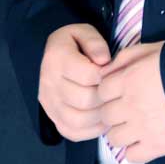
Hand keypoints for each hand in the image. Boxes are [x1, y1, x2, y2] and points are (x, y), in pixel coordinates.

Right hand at [38, 23, 111, 141]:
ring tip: (111, 105)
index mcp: (57, 58)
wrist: (55, 54)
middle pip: (85, 100)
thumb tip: (105, 61)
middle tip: (115, 91)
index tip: (113, 72)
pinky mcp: (53, 117)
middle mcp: (49, 83)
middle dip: (105, 97)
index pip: (88, 76)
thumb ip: (95, 42)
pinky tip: (102, 118)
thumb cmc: (75, 42)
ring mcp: (49, 104)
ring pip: (79, 120)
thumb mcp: (84, 31)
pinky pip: (72, 132)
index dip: (106, 76)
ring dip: (100, 116)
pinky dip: (91, 130)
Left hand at [98, 41, 164, 163]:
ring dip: (122, 131)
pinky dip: (135, 149)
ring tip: (136, 124)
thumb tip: (107, 70)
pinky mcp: (157, 146)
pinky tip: (145, 138)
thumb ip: (128, 56)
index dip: (109, 90)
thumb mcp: (155, 48)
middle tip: (128, 107)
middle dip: (114, 110)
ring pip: (114, 137)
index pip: (101, 90)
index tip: (119, 90)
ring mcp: (143, 128)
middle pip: (105, 114)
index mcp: (130, 79)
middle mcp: (131, 104)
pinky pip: (131, 156)